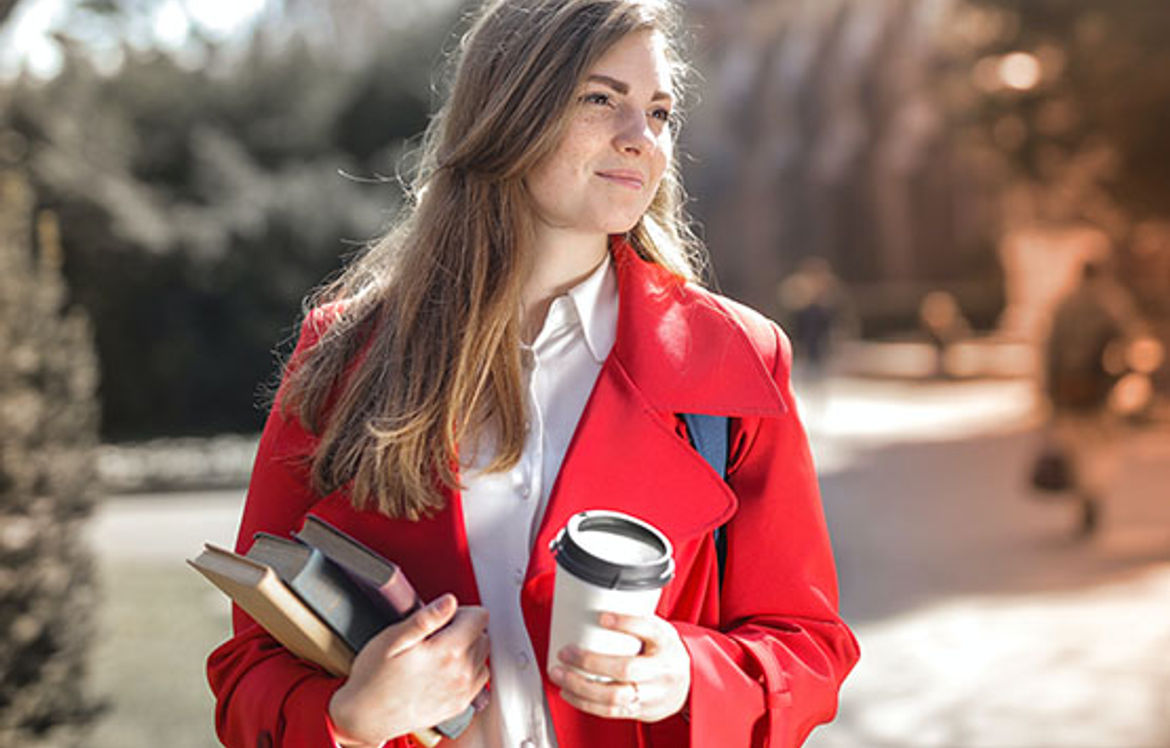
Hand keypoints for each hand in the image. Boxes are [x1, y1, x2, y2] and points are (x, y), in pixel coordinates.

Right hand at [329, 594, 489, 746]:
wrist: (366, 717)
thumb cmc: (373, 678)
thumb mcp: (393, 639)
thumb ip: (426, 618)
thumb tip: (449, 601)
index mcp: (447, 651)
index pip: (479, 617)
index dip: (459, 612)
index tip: (442, 619)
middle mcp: (461, 673)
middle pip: (482, 635)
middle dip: (463, 630)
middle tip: (435, 637)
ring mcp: (462, 691)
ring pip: (482, 656)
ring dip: (467, 650)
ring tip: (438, 654)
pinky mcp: (459, 705)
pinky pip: (478, 679)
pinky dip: (467, 670)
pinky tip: (445, 670)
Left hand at [548, 612, 690, 722]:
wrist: (691, 684)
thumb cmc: (665, 652)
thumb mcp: (659, 630)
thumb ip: (634, 622)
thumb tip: (593, 602)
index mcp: (666, 642)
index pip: (649, 629)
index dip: (626, 623)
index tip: (602, 617)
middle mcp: (661, 670)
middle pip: (626, 668)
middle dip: (590, 661)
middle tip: (565, 652)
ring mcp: (651, 693)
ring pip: (614, 696)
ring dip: (581, 686)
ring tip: (560, 675)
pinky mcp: (641, 710)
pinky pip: (610, 711)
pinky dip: (585, 702)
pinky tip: (569, 692)